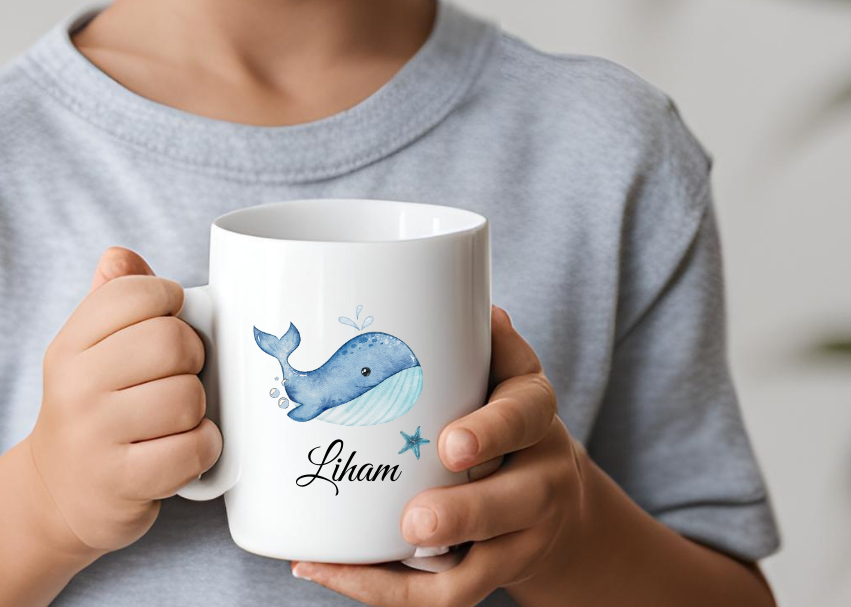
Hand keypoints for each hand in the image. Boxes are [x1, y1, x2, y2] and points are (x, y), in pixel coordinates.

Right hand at [27, 247, 222, 555]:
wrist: (56, 492)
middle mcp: (75, 387)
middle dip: (192, 354)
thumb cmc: (91, 403)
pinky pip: (192, 449)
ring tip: (178, 413)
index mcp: (70, 344)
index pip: (136, 292)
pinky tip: (187, 444)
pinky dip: (204, 445)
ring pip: (188, 397)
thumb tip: (121, 255)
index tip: (170, 317)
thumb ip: (111, 295)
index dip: (169, 298)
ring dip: (198, 406)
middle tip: (181, 370)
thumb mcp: (88, 346)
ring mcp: (96, 438)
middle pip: (171, 342)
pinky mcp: (122, 483)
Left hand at [290, 306, 588, 606]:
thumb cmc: (512, 420)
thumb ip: (492, 342)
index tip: (450, 444)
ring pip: (480, 568)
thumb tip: (480, 307)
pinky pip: (443, 596)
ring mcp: (520, 537)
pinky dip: (383, 589)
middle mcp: (541, 480)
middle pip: (513, 505)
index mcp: (535, 416)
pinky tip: (327, 567)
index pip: (525, 417)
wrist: (558, 504)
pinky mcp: (492, 574)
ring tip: (353, 558)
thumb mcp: (511, 373)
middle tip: (413, 519)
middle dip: (463, 515)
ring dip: (412, 573)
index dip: (491, 432)